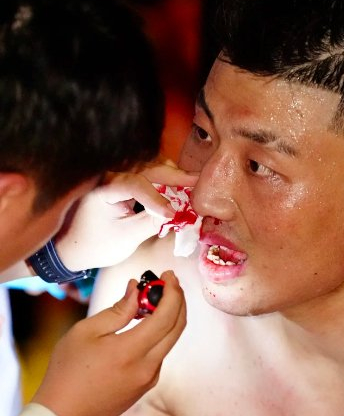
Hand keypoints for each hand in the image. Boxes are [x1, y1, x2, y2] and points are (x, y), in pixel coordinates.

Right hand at [32, 270, 185, 415]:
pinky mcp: (145, 386)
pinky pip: (160, 354)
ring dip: (169, 317)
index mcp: (132, 351)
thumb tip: (136, 290)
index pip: (167, 316)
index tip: (168, 275)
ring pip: (170, 341)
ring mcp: (149, 379)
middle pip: (177, 327)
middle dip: (177, 300)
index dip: (173, 292)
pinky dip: (159, 334)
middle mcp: (148, 367)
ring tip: (153, 299)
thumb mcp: (86, 332)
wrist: (63, 415)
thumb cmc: (68, 372)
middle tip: (168, 282)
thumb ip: (117, 310)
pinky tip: (145, 324)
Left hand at [54, 163, 197, 271]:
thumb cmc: (97, 245)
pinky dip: (162, 180)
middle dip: (172, 175)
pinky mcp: (121, 182)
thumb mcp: (127, 237)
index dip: (156, 198)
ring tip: (191, 182)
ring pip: (147, 168)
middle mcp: (108, 176)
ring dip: (170, 175)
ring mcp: (114, 177)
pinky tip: (178, 185)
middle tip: (196, 180)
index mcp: (103, 189)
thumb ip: (151, 222)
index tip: (172, 213)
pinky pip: (144, 175)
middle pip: (145, 169)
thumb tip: (176, 211)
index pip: (134, 185)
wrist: (75, 247)